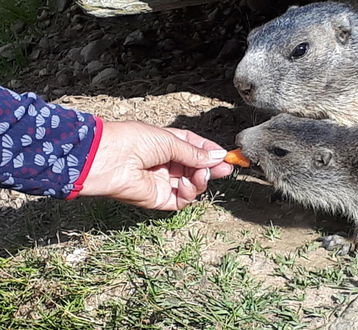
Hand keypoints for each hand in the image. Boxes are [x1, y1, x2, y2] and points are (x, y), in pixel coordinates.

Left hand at [80, 121, 232, 209]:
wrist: (108, 159)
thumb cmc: (133, 140)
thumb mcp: (170, 141)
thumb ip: (195, 152)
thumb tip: (218, 156)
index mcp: (166, 144)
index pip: (193, 148)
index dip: (209, 151)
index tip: (225, 155)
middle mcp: (165, 163)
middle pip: (195, 168)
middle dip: (211, 168)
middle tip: (226, 169)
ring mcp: (162, 182)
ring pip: (191, 185)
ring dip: (201, 180)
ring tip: (201, 174)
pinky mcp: (158, 199)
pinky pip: (182, 199)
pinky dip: (189, 192)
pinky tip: (188, 183)